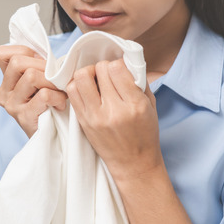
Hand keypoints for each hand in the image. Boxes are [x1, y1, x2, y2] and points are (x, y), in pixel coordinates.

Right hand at [0, 44, 67, 136]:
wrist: (55, 136)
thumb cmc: (51, 105)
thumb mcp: (41, 80)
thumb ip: (38, 64)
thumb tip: (44, 50)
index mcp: (6, 81)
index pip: (3, 53)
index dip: (25, 52)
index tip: (41, 63)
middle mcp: (4, 93)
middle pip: (18, 62)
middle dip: (43, 66)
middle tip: (56, 78)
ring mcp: (12, 106)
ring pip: (31, 76)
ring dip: (53, 81)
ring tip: (60, 91)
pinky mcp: (24, 117)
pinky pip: (43, 95)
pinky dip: (58, 96)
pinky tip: (61, 103)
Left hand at [66, 59, 161, 182]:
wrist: (133, 164)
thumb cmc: (145, 133)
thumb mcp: (151, 105)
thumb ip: (139, 81)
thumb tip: (125, 59)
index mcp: (135, 105)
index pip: (117, 68)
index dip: (117, 64)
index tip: (120, 71)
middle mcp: (114, 111)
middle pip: (99, 70)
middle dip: (103, 67)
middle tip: (107, 76)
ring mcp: (96, 117)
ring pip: (80, 78)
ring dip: (88, 74)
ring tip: (95, 81)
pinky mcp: (83, 122)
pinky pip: (72, 92)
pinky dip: (78, 85)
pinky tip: (87, 90)